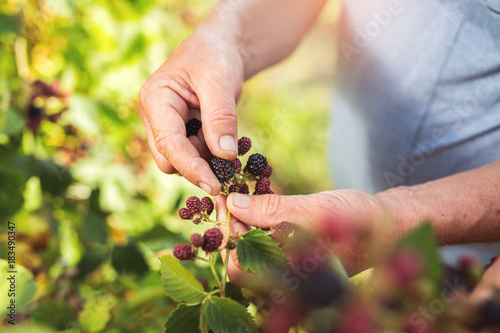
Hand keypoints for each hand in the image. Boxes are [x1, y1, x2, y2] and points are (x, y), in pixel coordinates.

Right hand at [139, 30, 243, 194]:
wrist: (219, 48)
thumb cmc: (215, 56)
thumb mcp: (220, 80)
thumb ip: (221, 117)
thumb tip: (225, 156)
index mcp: (155, 99)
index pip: (169, 144)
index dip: (191, 168)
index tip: (215, 186)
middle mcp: (155, 117)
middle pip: (170, 160)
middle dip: (198, 164)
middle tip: (229, 159)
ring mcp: (167, 127)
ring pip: (182, 161)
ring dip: (207, 159)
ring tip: (227, 136)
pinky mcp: (181, 134)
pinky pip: (194, 155)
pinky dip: (211, 156)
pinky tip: (225, 141)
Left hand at [216, 190, 403, 279]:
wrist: (391, 223)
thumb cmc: (360, 219)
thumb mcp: (314, 210)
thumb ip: (274, 210)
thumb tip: (234, 203)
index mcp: (291, 276)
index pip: (239, 266)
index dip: (228, 235)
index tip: (224, 202)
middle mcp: (288, 277)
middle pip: (242, 257)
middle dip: (233, 226)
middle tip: (230, 195)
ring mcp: (292, 266)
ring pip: (253, 247)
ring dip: (244, 222)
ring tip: (242, 193)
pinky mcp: (298, 252)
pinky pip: (268, 240)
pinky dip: (260, 221)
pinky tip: (259, 199)